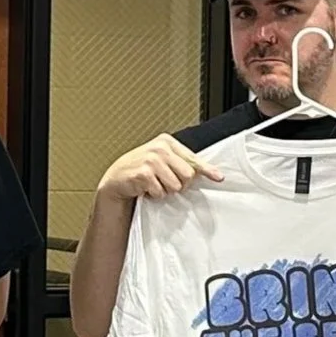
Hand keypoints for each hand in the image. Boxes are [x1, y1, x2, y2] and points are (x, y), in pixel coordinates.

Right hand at [97, 134, 222, 201]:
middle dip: (179, 184)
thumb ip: (182, 163)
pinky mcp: (144, 173)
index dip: (207, 170)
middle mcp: (160, 148)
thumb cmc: (140, 170)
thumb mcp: (162, 161)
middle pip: (188, 175)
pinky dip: (155, 195)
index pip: (193, 158)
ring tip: (154, 185)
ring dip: (165, 191)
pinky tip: (146, 188)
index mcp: (167, 142)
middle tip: (166, 183)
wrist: (116, 178)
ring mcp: (151, 159)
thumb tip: (208, 173)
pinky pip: (161, 192)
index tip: (218, 177)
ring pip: (176, 186)